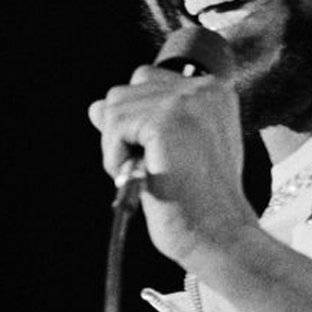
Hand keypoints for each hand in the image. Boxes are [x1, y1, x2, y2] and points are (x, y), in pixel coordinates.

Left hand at [89, 65, 253, 267]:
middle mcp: (204, 87)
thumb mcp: (169, 149)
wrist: (216, 231)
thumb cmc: (197, 199)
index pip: (146, 80)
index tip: (155, 154)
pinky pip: (115, 127)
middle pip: (125, 92)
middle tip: (150, 167)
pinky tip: (143, 175)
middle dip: (123, 133)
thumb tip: (95, 107)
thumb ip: (139, 121)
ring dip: (118, 147)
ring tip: (148, 173)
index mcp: (213, 90)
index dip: (136, 121)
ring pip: (114, 108)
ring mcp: (186, 100)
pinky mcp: (167, 120)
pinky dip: (116, 158)